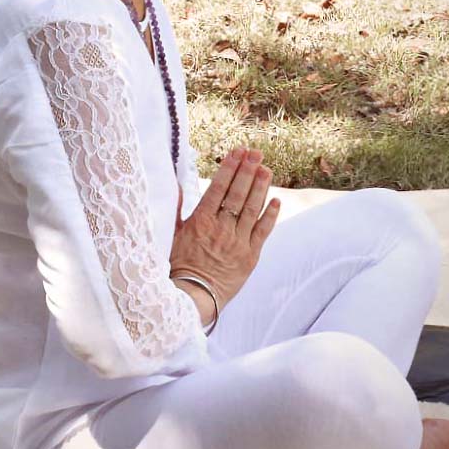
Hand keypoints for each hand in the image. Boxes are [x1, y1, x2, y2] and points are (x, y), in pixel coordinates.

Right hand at [170, 147, 280, 314]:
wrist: (193, 296)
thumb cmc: (179, 264)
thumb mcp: (172, 234)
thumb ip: (177, 208)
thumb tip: (175, 183)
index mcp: (201, 221)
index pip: (218, 188)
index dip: (230, 168)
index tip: (238, 152)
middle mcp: (221, 229)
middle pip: (237, 194)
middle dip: (247, 171)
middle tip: (256, 153)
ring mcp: (237, 242)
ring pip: (251, 209)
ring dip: (260, 187)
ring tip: (267, 168)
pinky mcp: (250, 256)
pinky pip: (262, 232)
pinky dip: (270, 216)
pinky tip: (276, 201)